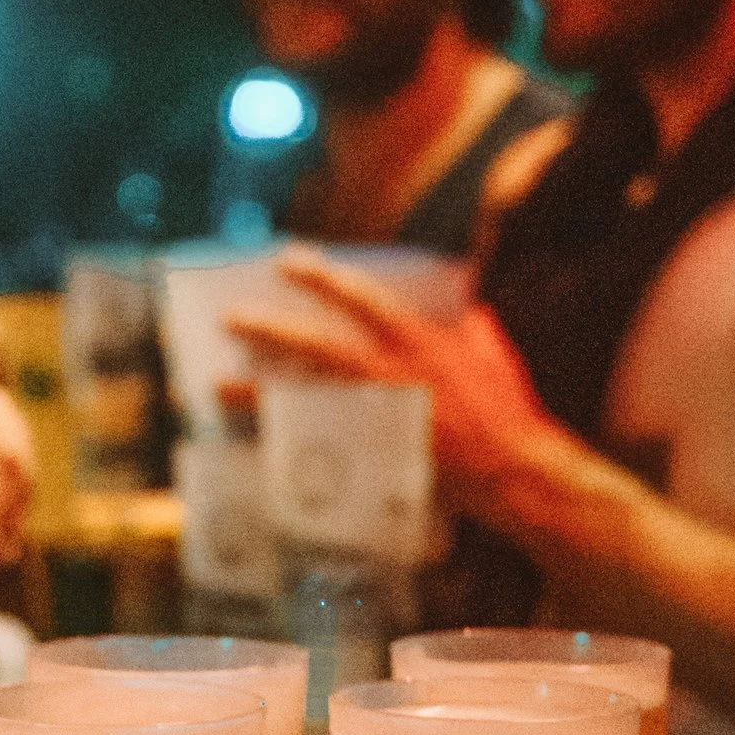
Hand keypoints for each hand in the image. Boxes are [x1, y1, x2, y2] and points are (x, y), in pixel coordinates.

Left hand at [229, 254, 588, 529]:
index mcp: (423, 342)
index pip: (364, 298)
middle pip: (319, 347)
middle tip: (229, 317)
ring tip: (218, 386)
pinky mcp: (377, 455)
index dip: (323, 278)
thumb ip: (473, 328)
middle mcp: (396, 375)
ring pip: (307, 398)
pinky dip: (286, 441)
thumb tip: (465, 307)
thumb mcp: (494, 355)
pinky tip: (254, 441)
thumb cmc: (510, 413)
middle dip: (272, 329)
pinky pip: (319, 445)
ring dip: (260, 391)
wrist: (516, 474)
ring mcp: (382, 417)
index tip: (286, 260)